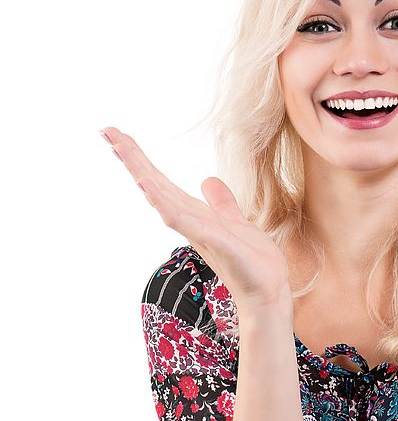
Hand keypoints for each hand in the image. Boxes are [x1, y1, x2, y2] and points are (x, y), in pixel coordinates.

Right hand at [100, 127, 292, 317]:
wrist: (268, 289)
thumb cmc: (252, 261)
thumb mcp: (236, 222)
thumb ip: (221, 203)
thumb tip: (207, 181)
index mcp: (195, 214)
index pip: (163, 182)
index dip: (142, 160)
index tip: (119, 136)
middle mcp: (190, 221)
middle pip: (155, 184)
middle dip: (133, 158)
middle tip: (106, 131)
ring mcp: (198, 231)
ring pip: (163, 198)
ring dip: (142, 174)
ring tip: (121, 149)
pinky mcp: (213, 240)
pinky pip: (184, 219)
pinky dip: (165, 203)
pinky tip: (149, 186)